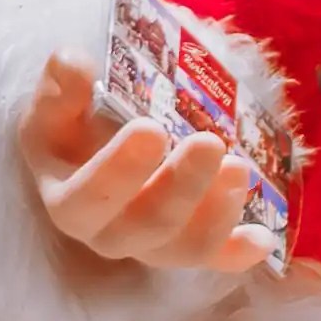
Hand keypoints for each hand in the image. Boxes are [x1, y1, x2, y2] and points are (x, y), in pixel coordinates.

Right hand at [20, 54, 281, 275]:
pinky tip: (263, 240)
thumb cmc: (74, 134)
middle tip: (210, 143)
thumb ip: (60, 91)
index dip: (117, 172)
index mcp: (71, 203)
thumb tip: (70, 61)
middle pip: (145, 228)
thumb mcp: (57, 110)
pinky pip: (218, 258)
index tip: (150, 129)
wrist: (96, 157)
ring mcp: (155, 246)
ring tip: (239, 169)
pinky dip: (241, 254)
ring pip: (186, 247)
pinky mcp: (193, 246)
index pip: (85, 201)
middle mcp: (111, 235)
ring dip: (217, 214)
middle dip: (181, 187)